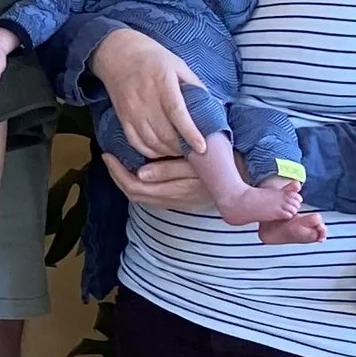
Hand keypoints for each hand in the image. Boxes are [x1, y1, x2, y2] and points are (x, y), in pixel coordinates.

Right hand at [87, 29, 207, 160]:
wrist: (118, 54)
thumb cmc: (154, 59)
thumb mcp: (178, 65)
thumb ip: (195, 86)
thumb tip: (214, 107)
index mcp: (162, 81)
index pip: (177, 112)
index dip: (190, 132)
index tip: (202, 147)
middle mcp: (145, 98)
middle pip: (164, 132)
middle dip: (182, 147)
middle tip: (195, 152)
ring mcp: (131, 110)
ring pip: (151, 141)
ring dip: (168, 152)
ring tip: (181, 152)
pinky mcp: (122, 117)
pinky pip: (136, 142)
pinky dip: (151, 152)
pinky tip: (162, 151)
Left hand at [101, 152, 217, 213]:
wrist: (247, 177)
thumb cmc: (224, 164)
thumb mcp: (197, 163)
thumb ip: (169, 169)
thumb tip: (140, 173)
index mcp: (175, 191)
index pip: (135, 186)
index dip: (117, 172)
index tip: (108, 155)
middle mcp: (173, 200)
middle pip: (134, 194)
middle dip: (117, 176)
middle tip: (108, 157)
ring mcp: (178, 202)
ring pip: (143, 196)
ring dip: (127, 181)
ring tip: (119, 162)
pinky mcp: (182, 199)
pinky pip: (153, 194)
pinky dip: (140, 183)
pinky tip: (139, 169)